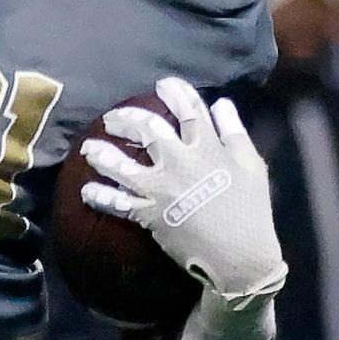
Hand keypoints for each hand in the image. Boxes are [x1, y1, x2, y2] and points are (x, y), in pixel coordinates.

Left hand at [77, 78, 288, 306]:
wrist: (239, 255)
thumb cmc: (250, 210)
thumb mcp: (251, 166)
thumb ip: (235, 133)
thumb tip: (222, 105)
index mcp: (207, 148)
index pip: (189, 111)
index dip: (176, 93)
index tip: (164, 84)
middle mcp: (179, 162)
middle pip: (147, 130)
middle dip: (126, 119)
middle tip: (113, 118)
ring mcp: (160, 188)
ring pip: (122, 165)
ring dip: (102, 154)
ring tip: (89, 148)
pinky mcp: (148, 214)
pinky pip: (116, 203)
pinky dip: (100, 197)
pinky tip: (87, 191)